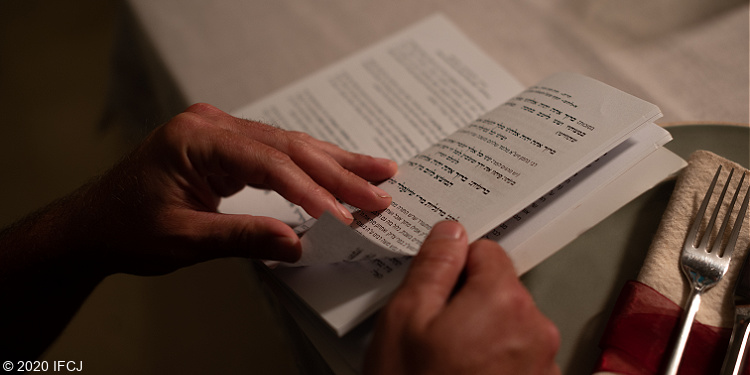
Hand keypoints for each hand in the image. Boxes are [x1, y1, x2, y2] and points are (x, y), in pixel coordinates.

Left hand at [78, 103, 396, 274]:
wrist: (93, 225)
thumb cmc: (126, 229)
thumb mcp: (185, 239)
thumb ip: (243, 237)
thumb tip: (297, 243)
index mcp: (195, 139)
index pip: (269, 162)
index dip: (311, 190)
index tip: (344, 214)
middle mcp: (210, 126)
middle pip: (288, 146)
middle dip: (338, 169)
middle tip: (380, 187)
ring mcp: (218, 132)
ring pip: (289, 145)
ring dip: (334, 163)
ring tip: (377, 171)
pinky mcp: (225, 146)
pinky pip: (276, 153)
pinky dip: (310, 166)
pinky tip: (339, 169)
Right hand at [364, 221, 559, 374]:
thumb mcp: (406, 318)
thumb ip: (434, 266)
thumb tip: (450, 234)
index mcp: (503, 301)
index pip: (487, 251)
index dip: (455, 266)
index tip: (437, 290)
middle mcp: (534, 329)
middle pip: (501, 289)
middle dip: (470, 301)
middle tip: (435, 333)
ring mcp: (542, 363)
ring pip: (508, 323)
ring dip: (483, 333)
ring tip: (448, 362)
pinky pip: (516, 355)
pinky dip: (494, 361)